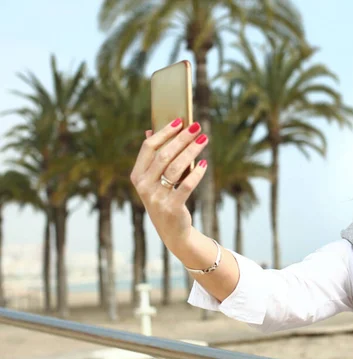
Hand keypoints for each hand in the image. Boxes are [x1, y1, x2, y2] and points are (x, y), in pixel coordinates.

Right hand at [130, 118, 208, 248]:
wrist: (173, 232)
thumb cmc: (165, 199)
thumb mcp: (155, 180)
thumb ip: (153, 158)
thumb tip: (150, 130)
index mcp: (137, 176)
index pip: (148, 148)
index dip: (164, 132)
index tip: (180, 120)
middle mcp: (144, 186)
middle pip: (164, 155)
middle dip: (182, 138)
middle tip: (197, 126)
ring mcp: (157, 198)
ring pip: (176, 168)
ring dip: (192, 151)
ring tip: (204, 140)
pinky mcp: (172, 208)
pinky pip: (186, 186)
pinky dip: (197, 172)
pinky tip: (204, 162)